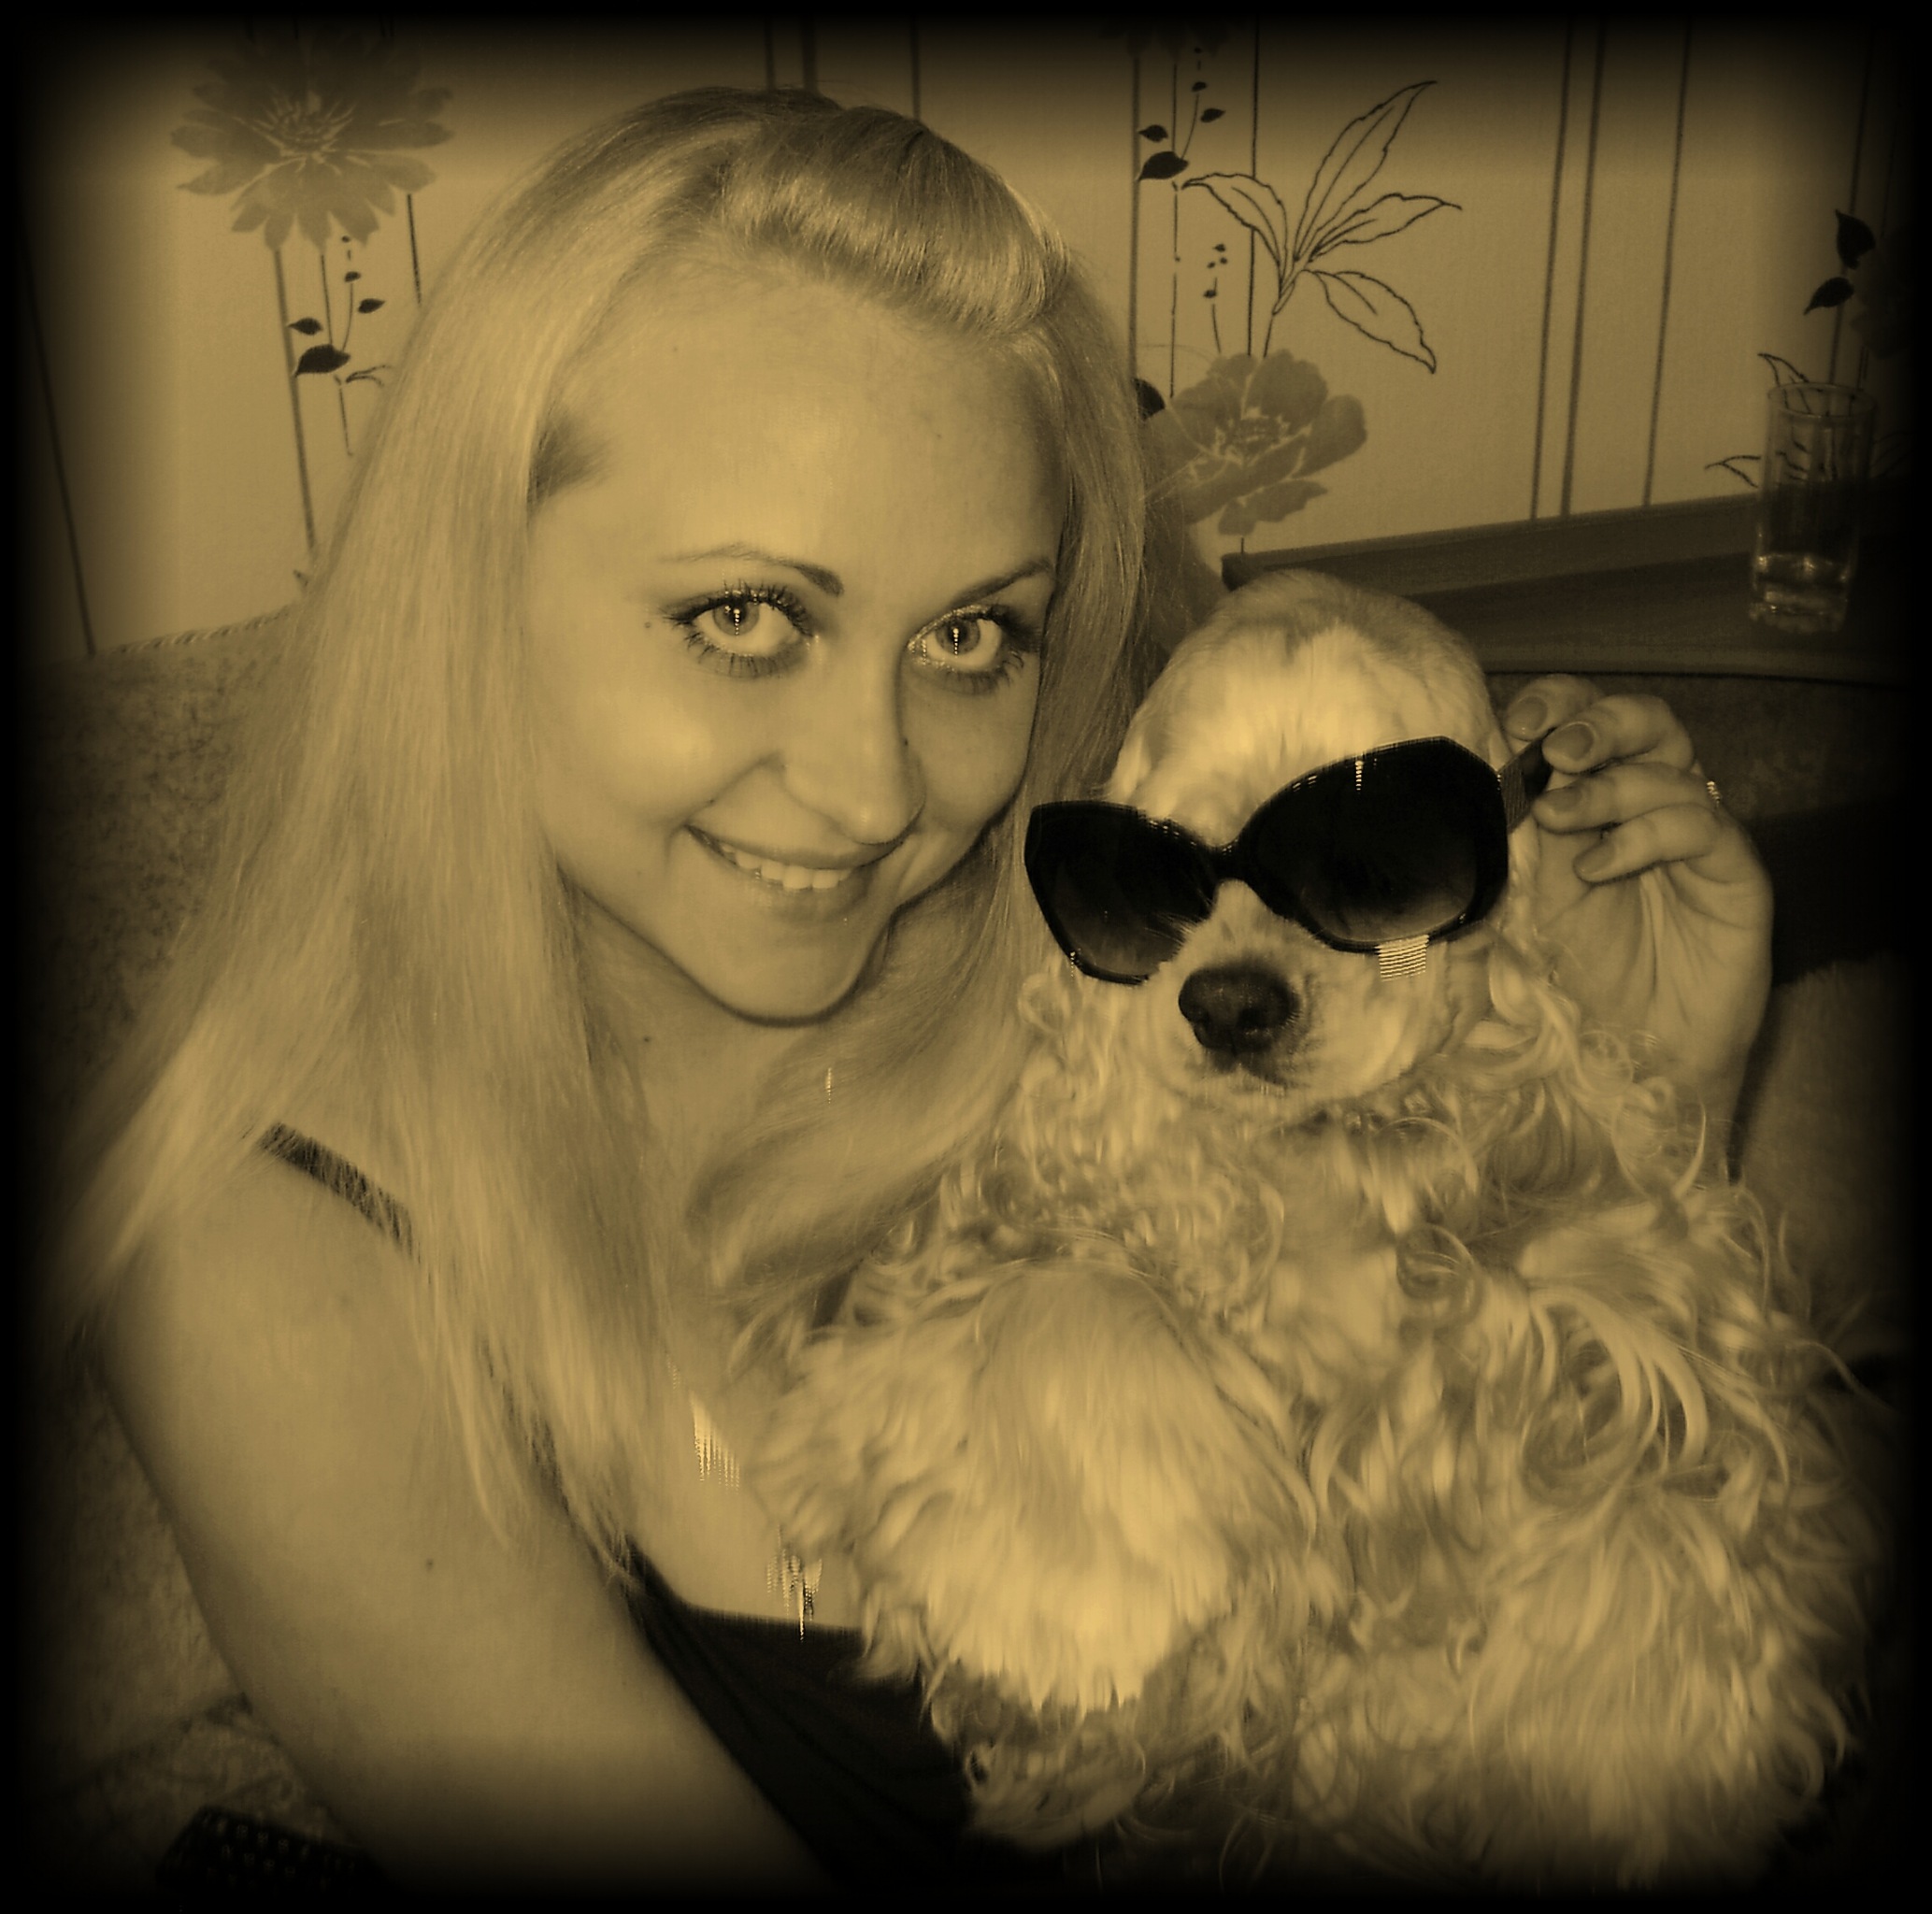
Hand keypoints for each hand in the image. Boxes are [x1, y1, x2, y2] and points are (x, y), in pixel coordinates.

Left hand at [1503, 678, 1772, 1119]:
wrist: (1633, 1059)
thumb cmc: (1574, 981)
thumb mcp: (1519, 905)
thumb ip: (1503, 850)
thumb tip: (1464, 797)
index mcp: (1591, 802)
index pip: (1584, 722)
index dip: (1554, 705)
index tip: (1513, 723)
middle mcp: (1647, 806)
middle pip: (1643, 719)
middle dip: (1596, 720)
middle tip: (1557, 749)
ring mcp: (1695, 836)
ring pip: (1672, 762)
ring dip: (1608, 782)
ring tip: (1559, 818)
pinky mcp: (1734, 873)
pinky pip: (1703, 825)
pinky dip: (1645, 834)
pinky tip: (1599, 868)